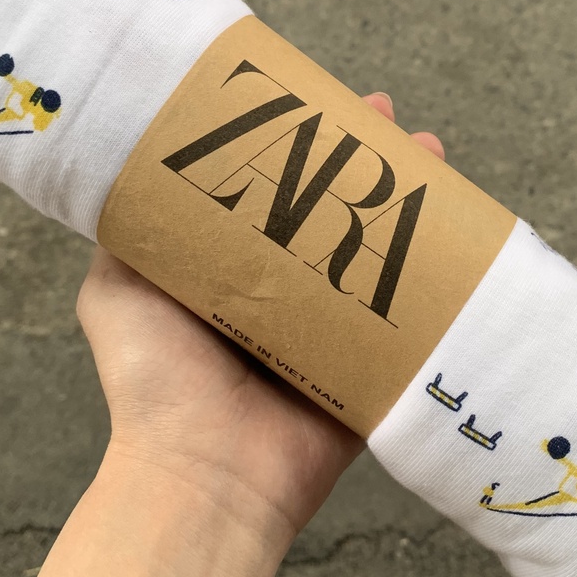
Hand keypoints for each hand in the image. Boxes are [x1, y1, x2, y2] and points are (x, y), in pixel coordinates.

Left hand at [77, 93, 445, 549]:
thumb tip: (134, 174)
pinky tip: (460, 226)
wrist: (206, 472)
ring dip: (407, 199)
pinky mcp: (371, 364)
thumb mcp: (116, 289)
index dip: (298, 146)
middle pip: (332, 211)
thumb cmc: (156, 378)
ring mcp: (332, 329)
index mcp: (231, 271)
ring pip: (377, 249)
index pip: (272, 192)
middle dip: (361, 162)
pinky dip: (439, 270)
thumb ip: (129, 234)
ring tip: (430, 151)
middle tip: (385, 120)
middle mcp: (283, 293)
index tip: (319, 104)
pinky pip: (412, 311)